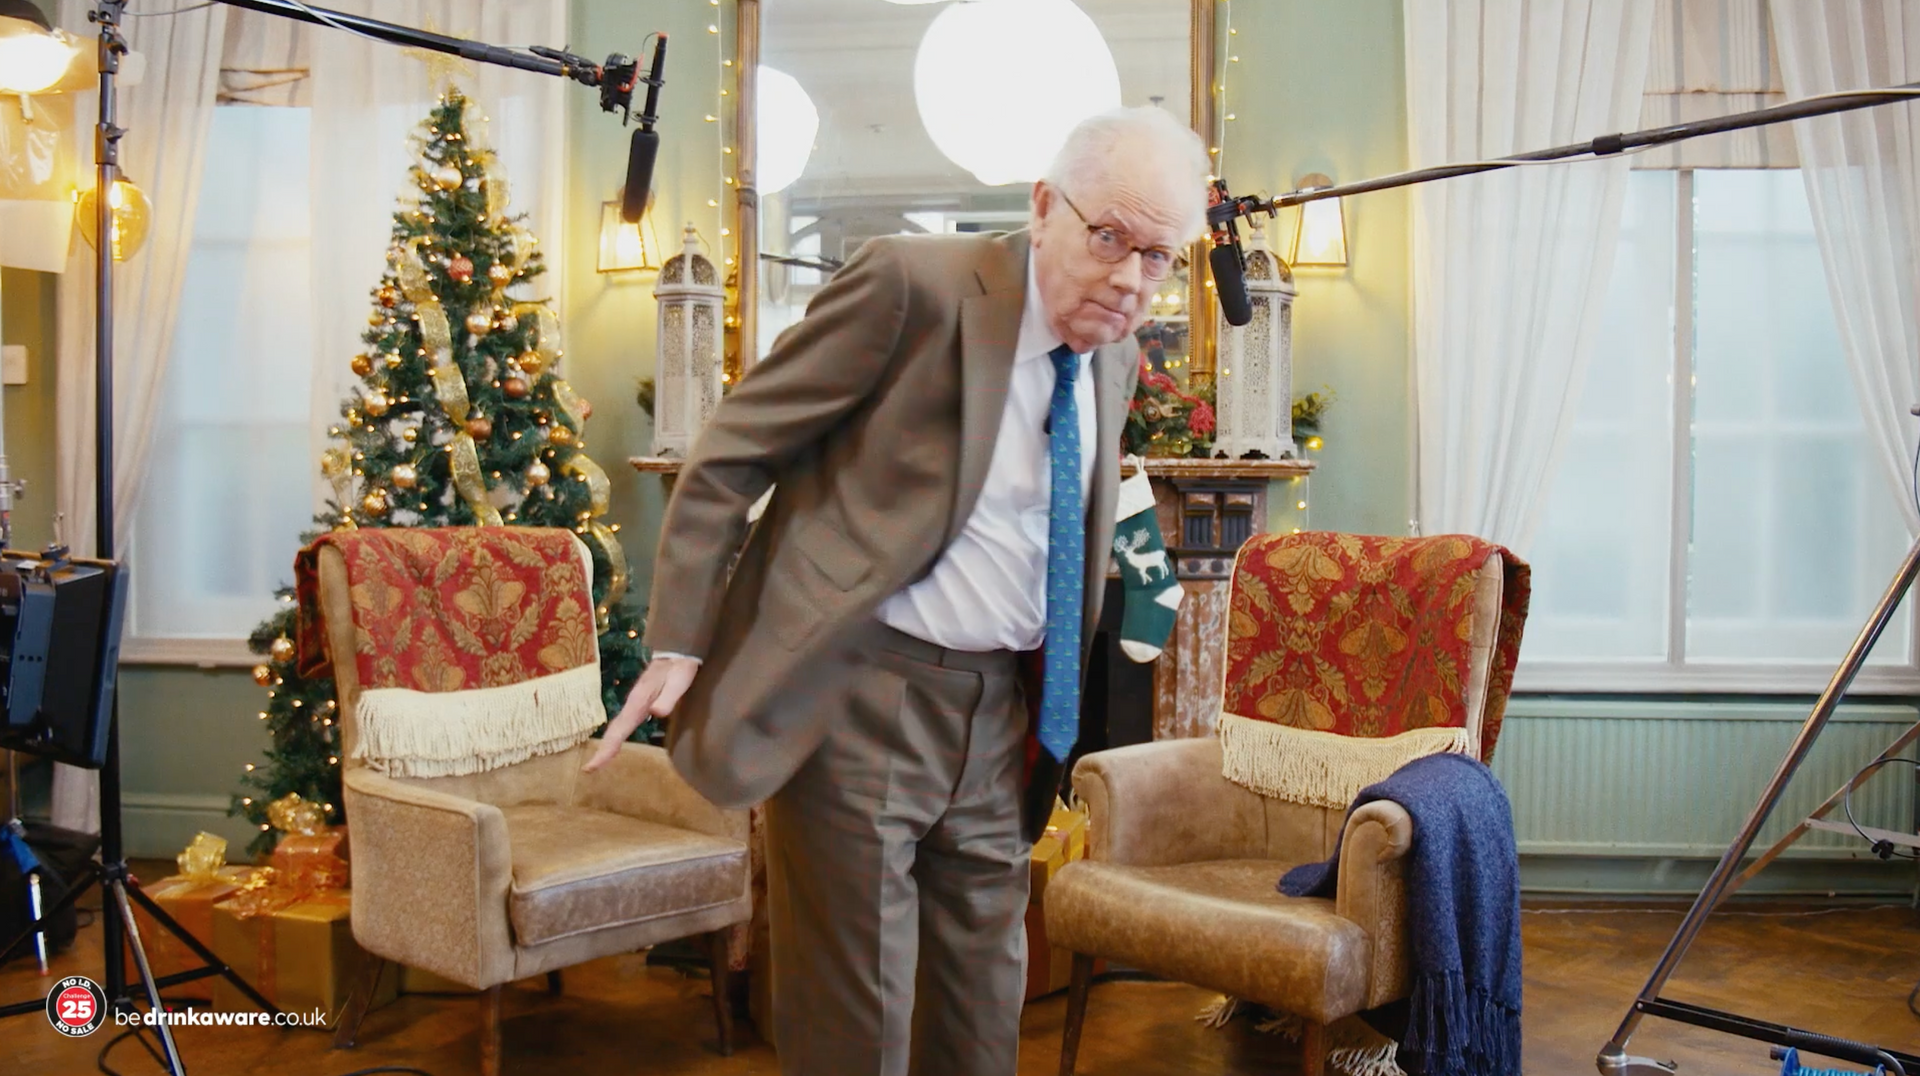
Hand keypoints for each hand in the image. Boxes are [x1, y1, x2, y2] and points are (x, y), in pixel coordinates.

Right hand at [582, 656, 699, 771]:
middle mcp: (633, 704)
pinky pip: (625, 723)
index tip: (593, 764)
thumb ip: (669, 697)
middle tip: (589, 769)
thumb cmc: (678, 667)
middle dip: (603, 749)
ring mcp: (635, 703)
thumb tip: (656, 713)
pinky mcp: (640, 703)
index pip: (620, 728)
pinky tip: (616, 743)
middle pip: (614, 730)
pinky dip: (618, 735)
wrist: (676, 652)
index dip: (607, 747)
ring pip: (618, 727)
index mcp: (639, 701)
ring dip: (608, 744)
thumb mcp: (679, 680)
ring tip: (599, 761)